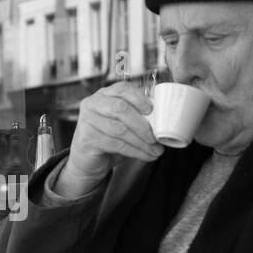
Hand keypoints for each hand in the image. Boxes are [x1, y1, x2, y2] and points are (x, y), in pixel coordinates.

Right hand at [56, 81, 161, 196]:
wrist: (87, 162)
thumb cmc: (109, 140)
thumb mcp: (122, 124)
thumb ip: (137, 116)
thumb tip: (165, 117)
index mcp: (103, 95)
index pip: (122, 89)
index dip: (139, 98)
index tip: (153, 111)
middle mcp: (92, 104)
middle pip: (120, 108)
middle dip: (142, 124)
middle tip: (156, 137)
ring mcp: (87, 121)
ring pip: (120, 129)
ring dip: (142, 142)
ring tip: (156, 150)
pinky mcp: (87, 139)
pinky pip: (116, 144)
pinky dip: (135, 151)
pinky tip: (146, 156)